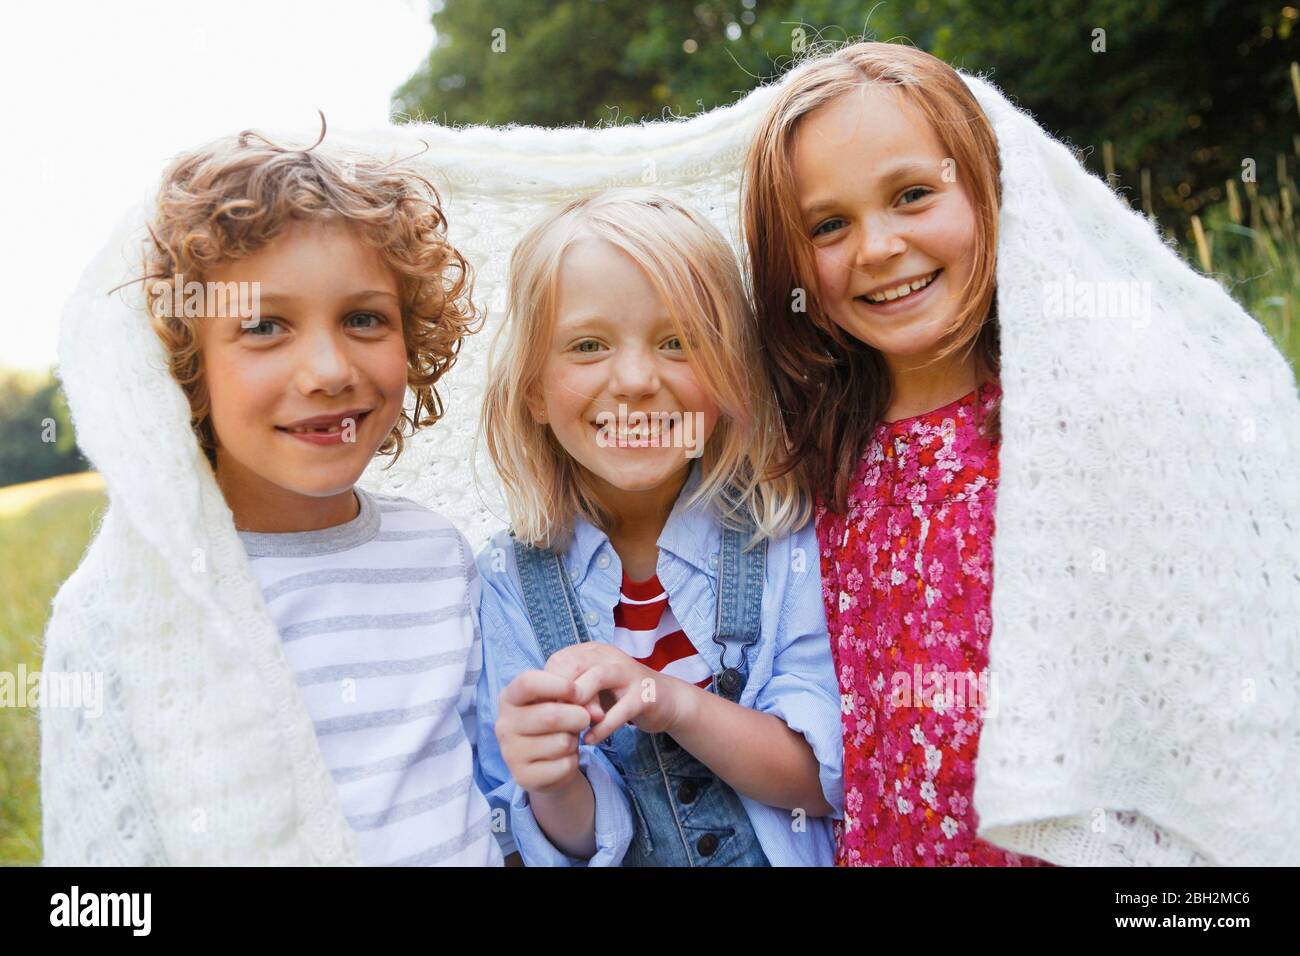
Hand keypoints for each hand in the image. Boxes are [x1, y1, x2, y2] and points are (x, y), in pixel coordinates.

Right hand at [496, 670, 604, 794]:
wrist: (544, 762)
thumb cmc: (552, 723)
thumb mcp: (557, 702)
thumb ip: (572, 697)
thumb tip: (592, 709)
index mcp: (508, 698)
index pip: (528, 683)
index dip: (559, 685)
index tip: (579, 692)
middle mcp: (503, 725)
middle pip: (550, 715)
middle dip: (578, 716)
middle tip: (584, 719)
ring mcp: (510, 753)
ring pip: (561, 742)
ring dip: (574, 740)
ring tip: (567, 740)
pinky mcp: (523, 777)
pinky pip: (564, 765)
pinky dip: (572, 761)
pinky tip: (563, 759)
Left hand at [544, 643, 693, 745]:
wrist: (666, 702)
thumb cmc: (620, 695)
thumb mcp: (592, 689)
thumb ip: (570, 694)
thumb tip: (542, 708)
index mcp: (593, 652)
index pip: (560, 660)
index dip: (548, 687)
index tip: (543, 712)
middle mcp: (610, 656)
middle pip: (576, 664)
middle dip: (562, 695)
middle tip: (554, 721)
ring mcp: (630, 673)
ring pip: (598, 678)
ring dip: (582, 705)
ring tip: (572, 729)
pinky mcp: (645, 695)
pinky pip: (620, 710)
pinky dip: (602, 728)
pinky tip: (590, 740)